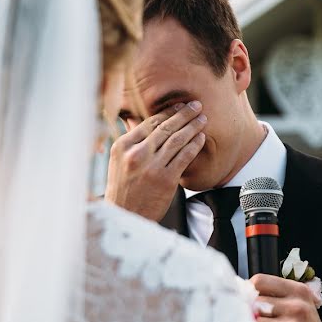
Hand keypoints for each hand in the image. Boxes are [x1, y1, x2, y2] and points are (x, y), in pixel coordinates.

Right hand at [105, 101, 206, 220]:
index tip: (179, 106)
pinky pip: (184, 156)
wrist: (125, 216)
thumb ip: (131, 143)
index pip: (149, 123)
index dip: (168, 112)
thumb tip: (144, 122)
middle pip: (165, 128)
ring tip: (202, 119)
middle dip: (183, 114)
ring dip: (192, 127)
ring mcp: (152, 167)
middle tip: (196, 106)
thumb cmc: (123, 189)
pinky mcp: (166, 179)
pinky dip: (194, 145)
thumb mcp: (118, 162)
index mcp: (122, 147)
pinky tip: (201, 138)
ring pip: (177, 140)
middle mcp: (136, 154)